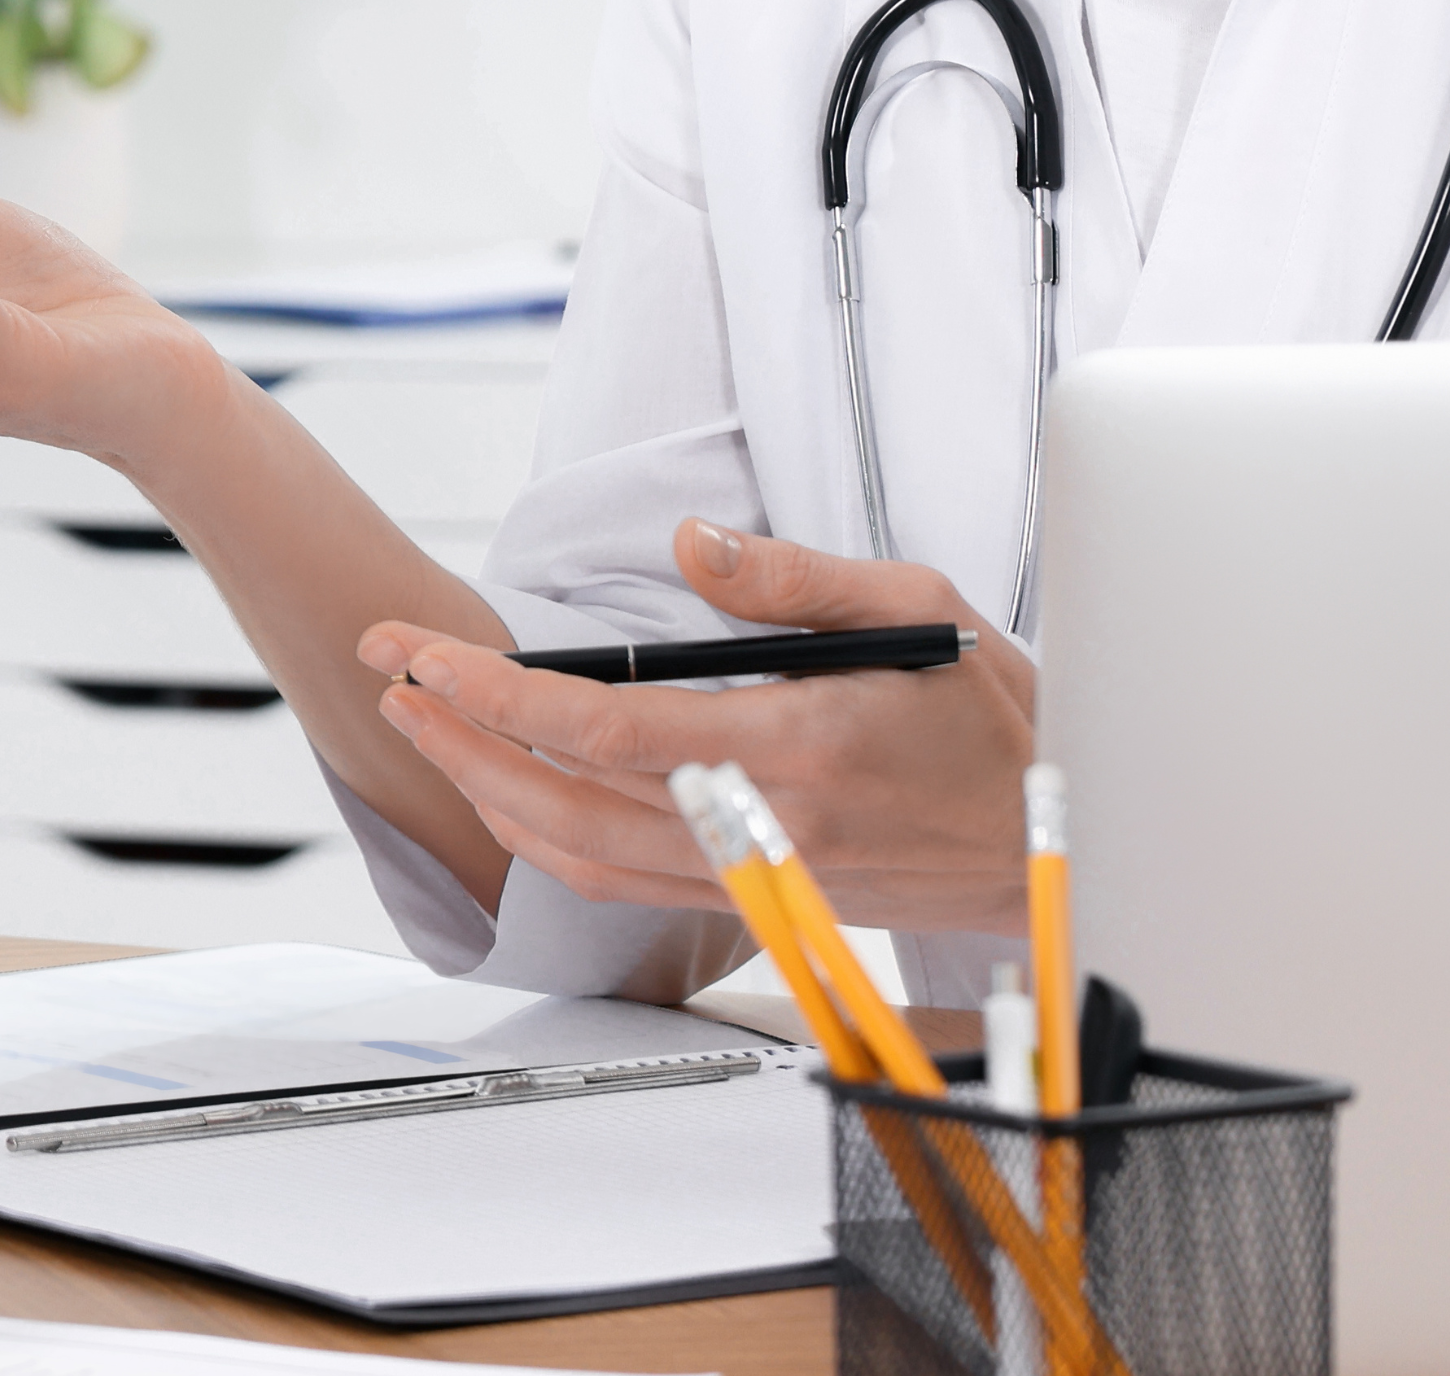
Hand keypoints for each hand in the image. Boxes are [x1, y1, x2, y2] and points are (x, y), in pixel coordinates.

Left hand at [355, 519, 1040, 932]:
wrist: (1058, 837)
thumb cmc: (995, 715)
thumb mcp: (917, 603)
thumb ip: (793, 579)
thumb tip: (691, 548)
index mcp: (797, 746)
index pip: (608, 731)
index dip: (498, 695)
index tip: (425, 654)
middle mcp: (766, 826)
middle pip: (567, 797)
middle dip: (458, 734)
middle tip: (390, 675)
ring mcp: (758, 875)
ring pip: (581, 852)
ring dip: (487, 789)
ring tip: (424, 723)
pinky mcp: (759, 900)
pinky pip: (624, 882)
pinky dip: (548, 840)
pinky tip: (508, 793)